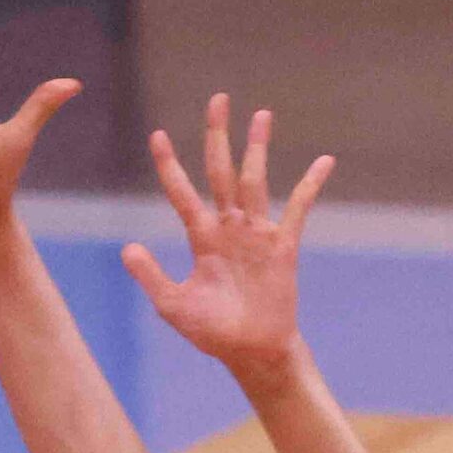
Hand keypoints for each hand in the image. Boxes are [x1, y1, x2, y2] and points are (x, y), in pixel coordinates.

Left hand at [121, 95, 334, 391]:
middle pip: (221, 172)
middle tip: (218, 100)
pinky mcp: (283, 246)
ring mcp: (256, 234)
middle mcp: (228, 228)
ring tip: (261, 114)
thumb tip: (127, 248)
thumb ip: (151, 277)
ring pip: (255, 181)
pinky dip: (310, 185)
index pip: (182, 193)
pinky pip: (298, 209)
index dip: (170, 165)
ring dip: (257, 148)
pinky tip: (324, 161)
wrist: (250, 352)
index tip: (158, 134)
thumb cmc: (212, 332)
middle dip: (218, 136)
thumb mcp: (174, 306)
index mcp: (201, 238)